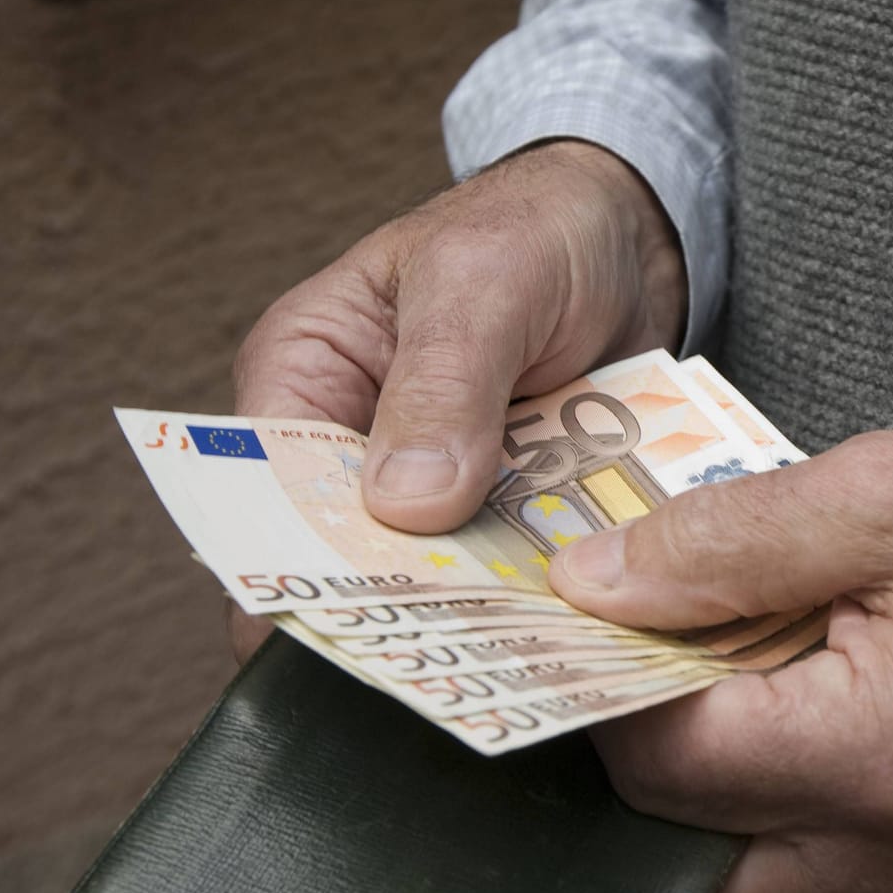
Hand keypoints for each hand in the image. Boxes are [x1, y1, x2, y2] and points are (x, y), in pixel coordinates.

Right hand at [226, 140, 685, 659]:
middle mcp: (355, 445)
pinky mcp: (508, 507)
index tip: (347, 644)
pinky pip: (512, 568)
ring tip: (527, 659)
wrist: (629, 232)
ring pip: (440, 579)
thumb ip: (443, 384)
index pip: (264, 499)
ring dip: (483, 614)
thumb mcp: (482, 283)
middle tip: (458, 665)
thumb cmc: (532, 226)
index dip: (293, 576)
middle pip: (351, 560)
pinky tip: (579, 627)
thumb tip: (402, 505)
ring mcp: (437, 485)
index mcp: (305, 377)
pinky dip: (541, 592)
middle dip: (400, 610)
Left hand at [547, 423, 892, 892]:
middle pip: (673, 840)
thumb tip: (596, 582)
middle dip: (624, 741)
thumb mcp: (889, 491)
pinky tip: (751, 691)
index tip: (572, 604)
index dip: (595, 676)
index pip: (661, 757)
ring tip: (680, 661)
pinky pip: (787, 856)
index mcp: (877, 750)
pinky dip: (742, 789)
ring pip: (723, 870)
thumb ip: (726, 541)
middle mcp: (888, 844)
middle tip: (616, 639)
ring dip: (680, 775)